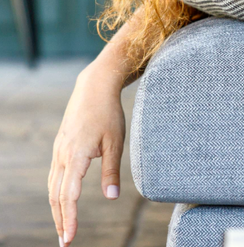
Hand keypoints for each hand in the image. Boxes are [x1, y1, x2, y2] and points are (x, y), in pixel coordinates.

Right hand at [48, 61, 126, 244]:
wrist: (94, 87)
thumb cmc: (108, 113)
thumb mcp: (116, 141)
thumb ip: (111, 170)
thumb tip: (112, 197)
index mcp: (76, 156)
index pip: (69, 196)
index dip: (69, 218)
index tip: (70, 238)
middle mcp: (62, 156)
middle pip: (57, 196)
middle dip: (61, 220)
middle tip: (65, 242)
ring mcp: (59, 151)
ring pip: (53, 187)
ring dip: (57, 209)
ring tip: (64, 228)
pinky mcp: (61, 147)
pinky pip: (54, 176)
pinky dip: (56, 193)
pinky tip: (63, 202)